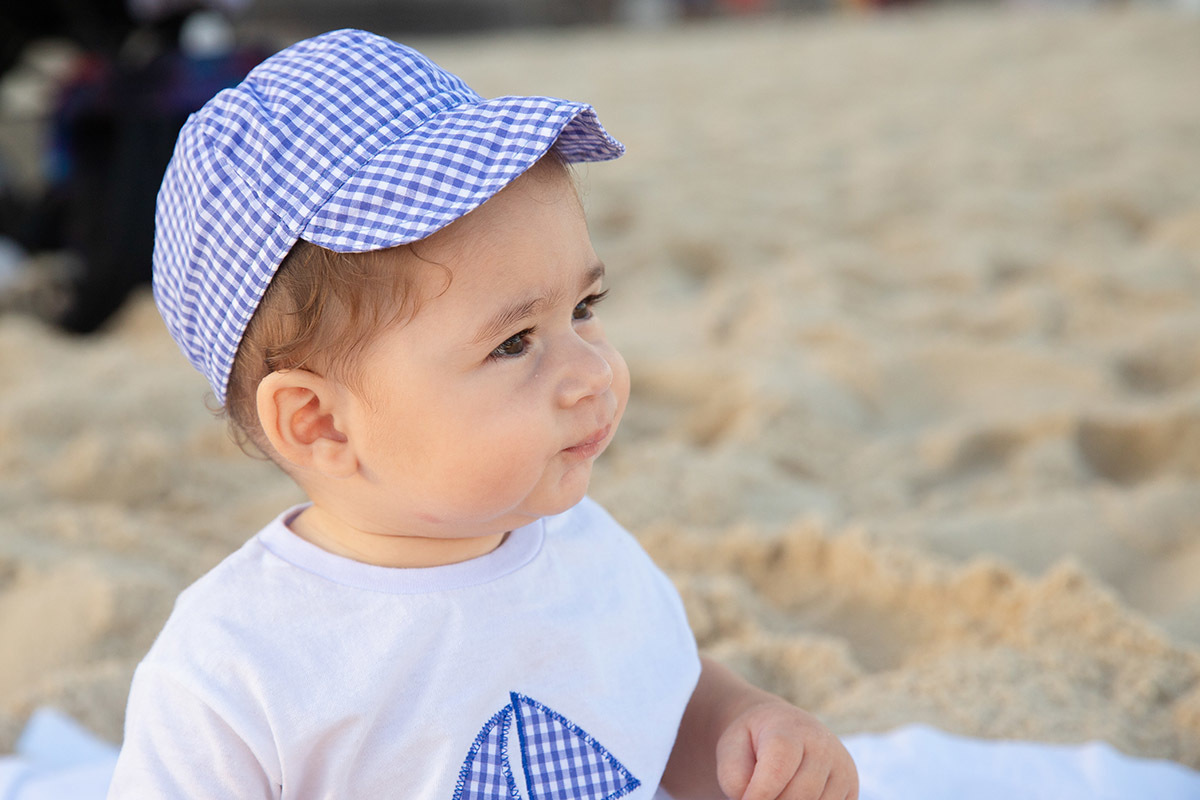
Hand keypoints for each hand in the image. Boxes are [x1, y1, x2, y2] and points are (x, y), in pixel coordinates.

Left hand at [714, 700, 857, 799]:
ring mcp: (842, 769)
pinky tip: (792, 796)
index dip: (760, 793)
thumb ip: (735, 777)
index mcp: (792, 729)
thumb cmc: (753, 742)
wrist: (782, 728)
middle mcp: (824, 746)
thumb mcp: (732, 748)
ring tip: (775, 793)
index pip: (779, 768)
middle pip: (799, 795)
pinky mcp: (851, 790)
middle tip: (756, 797)